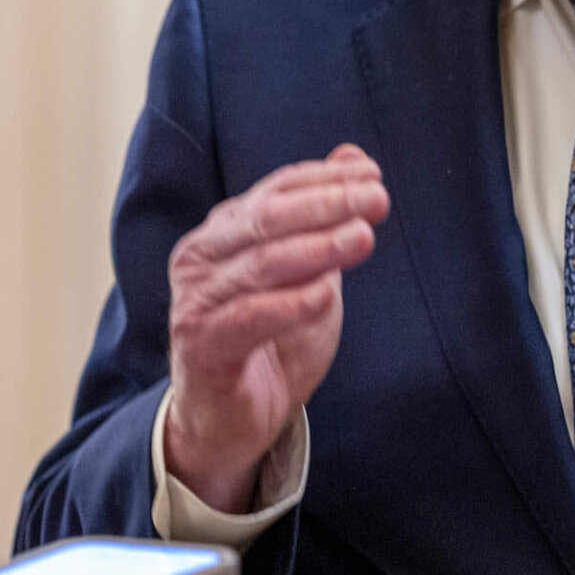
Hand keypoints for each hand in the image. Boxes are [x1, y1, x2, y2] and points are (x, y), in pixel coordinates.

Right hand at [165, 143, 386, 512]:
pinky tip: (325, 296)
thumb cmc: (270, 339)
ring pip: (261, 264)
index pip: (276, 191)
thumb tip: (354, 155)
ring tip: (363, 237)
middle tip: (377, 199)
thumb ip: (323, 218)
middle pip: (267, 219)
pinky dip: (288, 305)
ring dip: (318, 248)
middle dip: (327, 205)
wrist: (230, 419)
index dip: (325, 180)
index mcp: (223, 232)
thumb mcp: (307, 271)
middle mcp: (202, 258)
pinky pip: (247, 319)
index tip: (374, 175)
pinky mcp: (202, 347)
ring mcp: (197, 302)